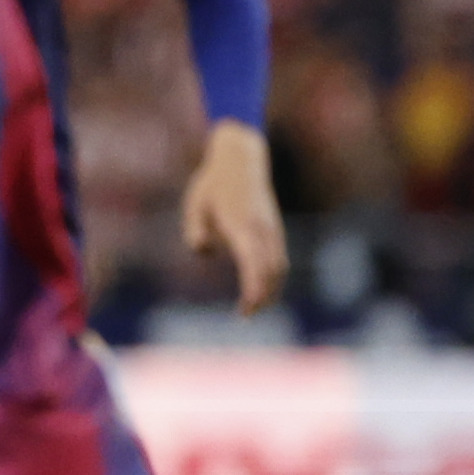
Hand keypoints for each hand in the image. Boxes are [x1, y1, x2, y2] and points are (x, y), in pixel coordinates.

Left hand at [179, 119, 287, 315]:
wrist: (241, 159)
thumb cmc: (212, 184)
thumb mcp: (195, 205)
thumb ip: (196, 230)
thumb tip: (204, 252)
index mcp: (242, 226)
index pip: (253, 266)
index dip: (253, 291)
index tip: (245, 310)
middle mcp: (262, 229)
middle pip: (271, 271)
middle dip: (262, 296)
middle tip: (245, 315)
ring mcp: (271, 228)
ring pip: (279, 265)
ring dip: (270, 288)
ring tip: (253, 308)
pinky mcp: (273, 227)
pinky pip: (278, 256)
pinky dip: (273, 275)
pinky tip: (262, 287)